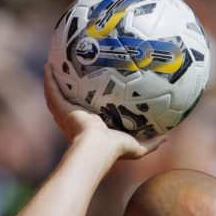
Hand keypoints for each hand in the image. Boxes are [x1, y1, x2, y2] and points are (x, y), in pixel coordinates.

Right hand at [43, 64, 166, 158]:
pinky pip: (52, 91)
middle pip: (71, 102)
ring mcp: (66, 114)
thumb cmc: (115, 150)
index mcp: (92, 128)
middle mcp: (77, 120)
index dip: (89, 105)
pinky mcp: (60, 109)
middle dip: (69, 91)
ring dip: (54, 82)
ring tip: (53, 66)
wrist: (97, 149)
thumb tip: (168, 137)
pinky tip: (47, 66)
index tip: (93, 93)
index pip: (90, 115)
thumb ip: (152, 142)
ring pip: (58, 95)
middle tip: (71, 76)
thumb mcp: (138, 147)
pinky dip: (48, 79)